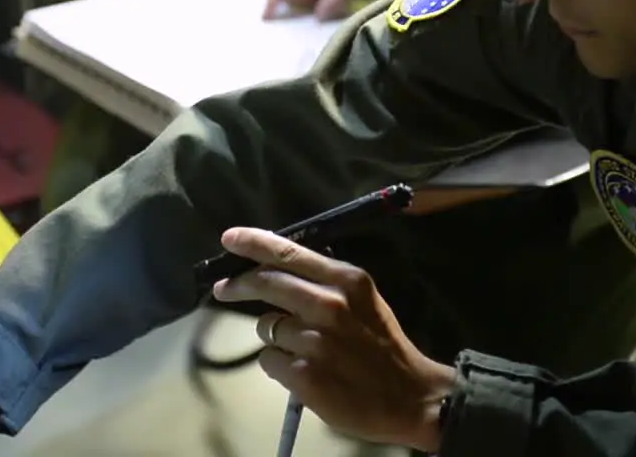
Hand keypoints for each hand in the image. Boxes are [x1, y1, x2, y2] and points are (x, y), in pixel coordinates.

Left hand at [212, 227, 454, 452]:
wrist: (411, 397)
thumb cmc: (384, 346)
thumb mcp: (365, 300)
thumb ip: (327, 283)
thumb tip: (280, 270)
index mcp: (346, 280)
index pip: (289, 252)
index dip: (253, 243)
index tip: (229, 238)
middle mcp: (328, 304)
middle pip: (265, 282)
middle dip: (238, 285)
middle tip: (224, 290)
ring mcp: (314, 340)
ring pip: (266, 326)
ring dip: (274, 335)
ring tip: (301, 349)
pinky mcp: (303, 373)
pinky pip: (269, 360)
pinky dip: (278, 365)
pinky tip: (302, 372)